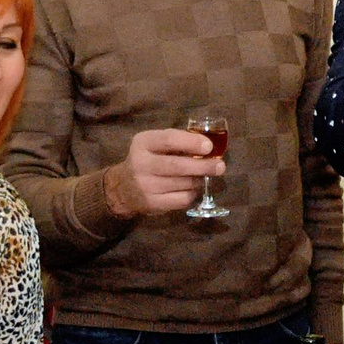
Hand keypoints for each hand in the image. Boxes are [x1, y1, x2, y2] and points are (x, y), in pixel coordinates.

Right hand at [106, 128, 221, 218]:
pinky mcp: (153, 203)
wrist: (123, 188)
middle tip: (220, 166)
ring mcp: (146, 186)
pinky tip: (192, 188)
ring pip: (183, 183)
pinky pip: (182, 199)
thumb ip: (178, 141)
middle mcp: (141, 164)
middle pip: (177, 165)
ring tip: (204, 175)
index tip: (209, 147)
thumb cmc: (148, 159)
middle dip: (202, 166)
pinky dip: (193, 193)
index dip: (191, 143)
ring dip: (199, 179)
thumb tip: (210, 146)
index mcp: (143, 143)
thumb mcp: (155, 144)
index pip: (169, 140)